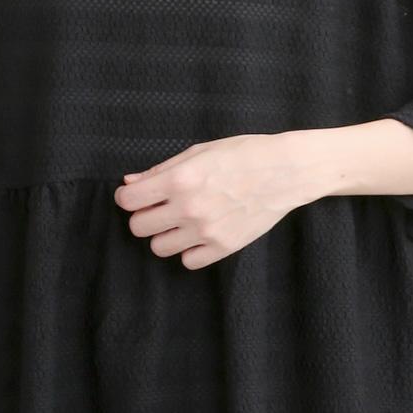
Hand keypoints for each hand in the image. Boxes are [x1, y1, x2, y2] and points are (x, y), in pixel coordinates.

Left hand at [113, 132, 301, 268]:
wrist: (285, 171)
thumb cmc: (243, 154)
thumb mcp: (199, 152)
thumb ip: (161, 170)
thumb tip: (130, 183)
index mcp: (179, 179)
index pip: (129, 200)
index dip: (127, 197)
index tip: (135, 196)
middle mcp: (189, 208)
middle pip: (139, 227)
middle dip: (144, 215)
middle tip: (159, 207)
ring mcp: (206, 231)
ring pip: (159, 248)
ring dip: (164, 234)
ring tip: (180, 221)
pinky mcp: (223, 247)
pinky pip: (188, 261)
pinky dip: (189, 250)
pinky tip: (199, 234)